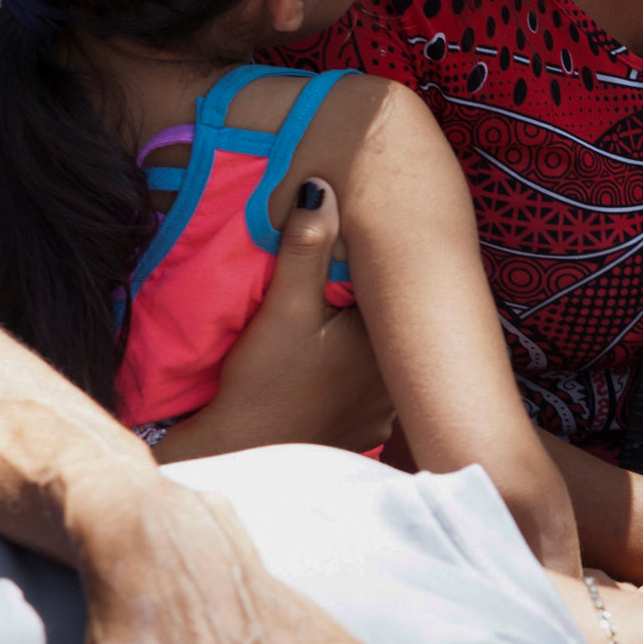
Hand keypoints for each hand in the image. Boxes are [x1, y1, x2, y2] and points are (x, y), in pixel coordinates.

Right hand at [163, 178, 394, 458]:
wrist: (240, 456)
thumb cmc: (263, 383)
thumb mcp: (283, 309)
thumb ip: (305, 248)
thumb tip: (322, 187)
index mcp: (391, 344)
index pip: (400, 295)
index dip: (381, 272)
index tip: (361, 255)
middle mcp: (402, 382)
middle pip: (396, 328)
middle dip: (376, 306)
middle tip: (346, 287)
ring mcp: (389, 412)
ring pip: (389, 361)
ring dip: (370, 344)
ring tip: (339, 328)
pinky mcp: (370, 433)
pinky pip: (376, 394)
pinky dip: (360, 379)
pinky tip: (334, 370)